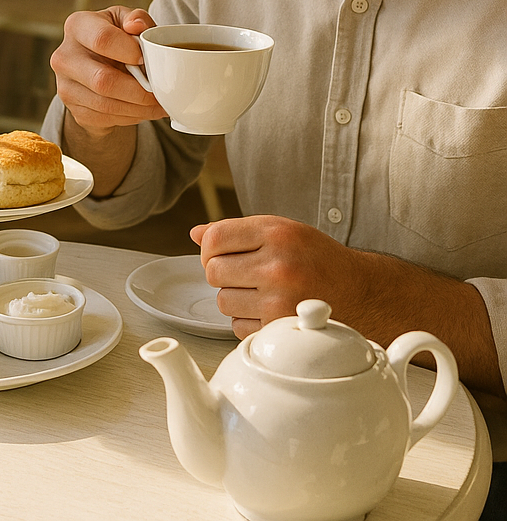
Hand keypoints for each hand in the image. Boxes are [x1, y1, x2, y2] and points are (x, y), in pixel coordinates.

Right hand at [50, 6, 165, 134]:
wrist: (95, 66)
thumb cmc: (115, 38)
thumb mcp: (126, 21)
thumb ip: (137, 18)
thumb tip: (136, 25)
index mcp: (77, 26)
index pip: (103, 39)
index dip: (130, 51)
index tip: (146, 59)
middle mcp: (64, 56)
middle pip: (103, 80)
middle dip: (139, 90)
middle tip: (161, 91)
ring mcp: (65, 86)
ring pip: (106, 104)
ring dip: (139, 107)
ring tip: (160, 102)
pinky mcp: (73, 109)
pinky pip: (106, 118)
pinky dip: (132, 117)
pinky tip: (145, 109)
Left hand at [191, 215, 368, 339]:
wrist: (364, 293)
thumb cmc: (317, 259)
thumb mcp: (283, 231)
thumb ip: (237, 230)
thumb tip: (195, 233)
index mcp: (277, 233)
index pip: (215, 238)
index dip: (209, 248)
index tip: (220, 254)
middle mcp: (278, 265)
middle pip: (213, 271)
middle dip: (222, 274)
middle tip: (245, 275)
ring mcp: (280, 300)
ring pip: (222, 301)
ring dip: (235, 299)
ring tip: (261, 293)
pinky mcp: (282, 329)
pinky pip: (237, 326)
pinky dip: (247, 322)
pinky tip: (269, 311)